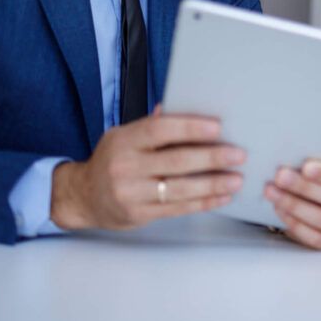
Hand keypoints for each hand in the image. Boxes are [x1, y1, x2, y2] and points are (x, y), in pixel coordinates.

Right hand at [50, 111, 245, 229]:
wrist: (83, 196)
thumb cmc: (113, 160)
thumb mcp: (125, 136)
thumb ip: (154, 125)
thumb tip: (185, 106)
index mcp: (124, 140)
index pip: (160, 130)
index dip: (190, 127)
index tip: (218, 127)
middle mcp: (125, 166)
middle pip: (175, 161)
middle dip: (211, 158)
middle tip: (238, 154)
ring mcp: (131, 193)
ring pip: (179, 189)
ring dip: (212, 184)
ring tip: (236, 179)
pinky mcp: (139, 214)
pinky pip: (177, 208)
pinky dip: (203, 202)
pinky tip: (222, 196)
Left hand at [263, 156, 320, 249]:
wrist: (314, 197)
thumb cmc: (316, 176)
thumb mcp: (318, 163)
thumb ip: (314, 160)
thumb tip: (296, 155)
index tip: (306, 167)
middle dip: (305, 188)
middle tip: (280, 177)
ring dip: (295, 205)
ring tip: (273, 193)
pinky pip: (315, 237)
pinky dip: (295, 224)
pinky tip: (280, 210)